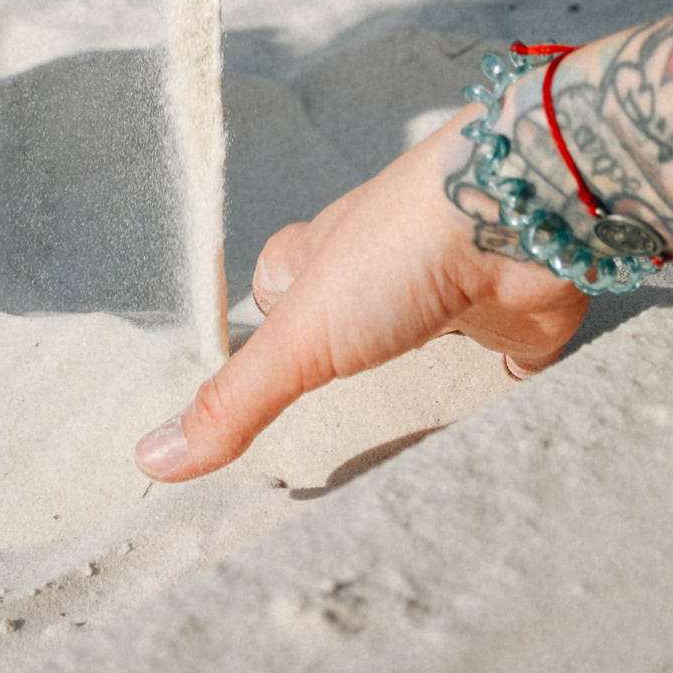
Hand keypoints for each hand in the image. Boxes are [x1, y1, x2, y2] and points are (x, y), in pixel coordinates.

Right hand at [133, 110, 590, 480]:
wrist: (521, 214)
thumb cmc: (398, 251)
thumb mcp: (299, 336)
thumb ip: (235, 401)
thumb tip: (152, 458)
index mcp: (321, 258)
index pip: (276, 287)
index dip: (266, 324)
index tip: (255, 381)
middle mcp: (385, 273)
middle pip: (350, 324)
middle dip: (342, 367)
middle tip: (327, 432)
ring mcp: (450, 296)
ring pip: (423, 351)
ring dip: (415, 390)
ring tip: (396, 458)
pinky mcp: (513, 325)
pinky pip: (502, 371)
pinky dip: (495, 401)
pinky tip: (485, 438)